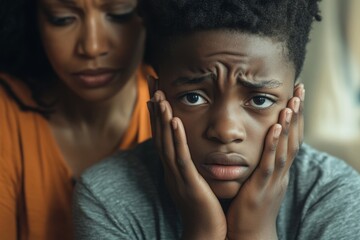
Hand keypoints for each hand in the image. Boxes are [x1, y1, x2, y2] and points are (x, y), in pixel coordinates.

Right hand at [147, 77, 226, 239]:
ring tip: (159, 96)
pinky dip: (176, 139)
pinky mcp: (188, 184)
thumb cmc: (204, 207)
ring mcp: (177, 176)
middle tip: (152, 83)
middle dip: (155, 108)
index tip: (155, 91)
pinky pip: (181, 158)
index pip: (162, 135)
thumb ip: (191, 163)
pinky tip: (174, 121)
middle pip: (160, 134)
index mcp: (173, 167)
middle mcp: (170, 169)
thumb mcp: (195, 180)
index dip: (157, 113)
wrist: (206, 234)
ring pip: (167, 143)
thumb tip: (191, 148)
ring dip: (161, 119)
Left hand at [226, 84, 304, 239]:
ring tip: (292, 102)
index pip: (291, 138)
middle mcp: (280, 172)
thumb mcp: (258, 181)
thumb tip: (259, 145)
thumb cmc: (250, 207)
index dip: (295, 117)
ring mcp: (273, 180)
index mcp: (278, 170)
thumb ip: (260, 163)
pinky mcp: (261, 187)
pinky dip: (274, 144)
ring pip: (285, 148)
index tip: (295, 95)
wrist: (250, 235)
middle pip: (294, 138)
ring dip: (290, 125)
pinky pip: (270, 163)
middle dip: (298, 113)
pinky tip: (276, 128)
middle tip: (300, 89)